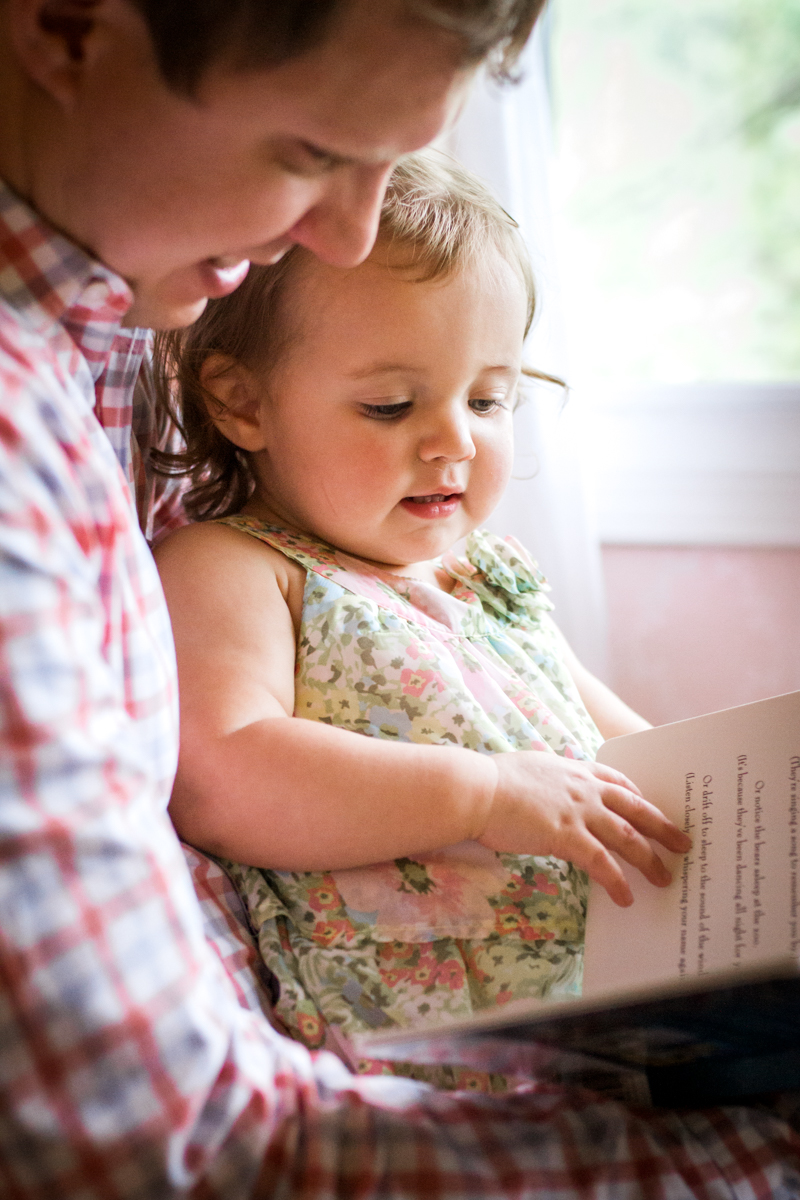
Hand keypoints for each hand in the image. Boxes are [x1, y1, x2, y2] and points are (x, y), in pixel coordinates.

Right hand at [479, 752, 691, 906]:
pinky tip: (626, 897)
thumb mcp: (528, 769)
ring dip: (649, 860)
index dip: (636, 795)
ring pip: (627, 837)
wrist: (476, 789)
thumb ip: (545, 780)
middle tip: (683, 843)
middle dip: (662, 827)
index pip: (616, 780)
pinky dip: (617, 881)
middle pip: (635, 808)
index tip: (649, 805)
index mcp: (573, 770)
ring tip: (665, 878)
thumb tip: (545, 790)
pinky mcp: (567, 836)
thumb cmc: (490, 780)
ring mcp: (578, 811)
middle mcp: (583, 788)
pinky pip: (602, 863)